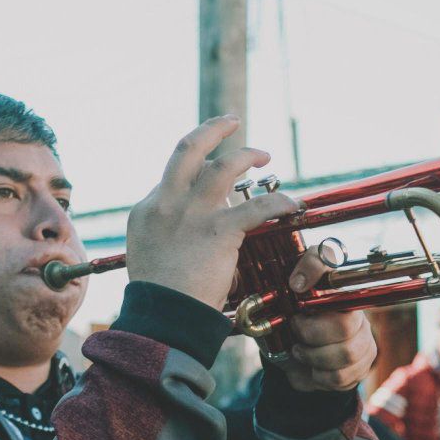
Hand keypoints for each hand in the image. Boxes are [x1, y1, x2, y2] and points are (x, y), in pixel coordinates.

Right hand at [126, 118, 299, 310]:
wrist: (162, 318)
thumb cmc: (160, 299)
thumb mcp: (149, 257)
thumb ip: (168, 236)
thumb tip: (192, 234)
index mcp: (147, 210)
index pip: (174, 176)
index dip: (195, 171)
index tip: (211, 172)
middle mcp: (165, 203)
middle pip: (188, 149)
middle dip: (212, 129)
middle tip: (232, 121)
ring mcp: (191, 214)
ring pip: (223, 167)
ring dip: (247, 155)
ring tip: (264, 155)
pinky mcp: (219, 231)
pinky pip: (256, 209)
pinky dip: (278, 203)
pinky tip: (292, 204)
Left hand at [280, 246, 376, 392]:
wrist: (294, 358)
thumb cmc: (288, 327)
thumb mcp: (277, 306)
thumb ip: (282, 285)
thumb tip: (297, 284)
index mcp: (332, 285)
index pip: (328, 260)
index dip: (311, 271)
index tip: (294, 286)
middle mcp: (355, 307)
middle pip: (343, 324)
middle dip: (311, 334)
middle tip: (296, 333)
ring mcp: (364, 335)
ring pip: (346, 353)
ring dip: (314, 358)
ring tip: (301, 352)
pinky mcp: (364, 362)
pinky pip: (343, 376)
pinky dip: (320, 376)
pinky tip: (313, 368)